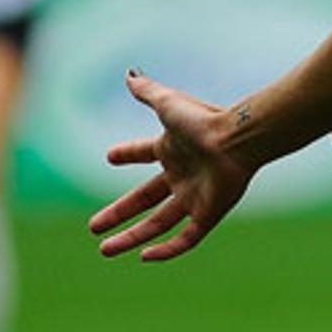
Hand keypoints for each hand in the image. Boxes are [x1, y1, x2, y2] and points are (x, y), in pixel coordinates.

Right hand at [89, 71, 254, 260]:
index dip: (128, 154)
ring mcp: (196, 196)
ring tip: (104, 250)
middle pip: (145, 199)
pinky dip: (167, 250)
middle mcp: (183, 174)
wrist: (237, 139)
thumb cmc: (204, 121)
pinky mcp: (210, 213)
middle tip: (94, 227)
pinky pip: (187, 238)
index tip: (110, 157)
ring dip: (133, 237)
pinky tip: (145, 257)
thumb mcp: (168, 104)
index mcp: (173, 148)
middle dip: (119, 213)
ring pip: (160, 224)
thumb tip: (129, 74)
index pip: (145, 153)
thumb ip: (148, 92)